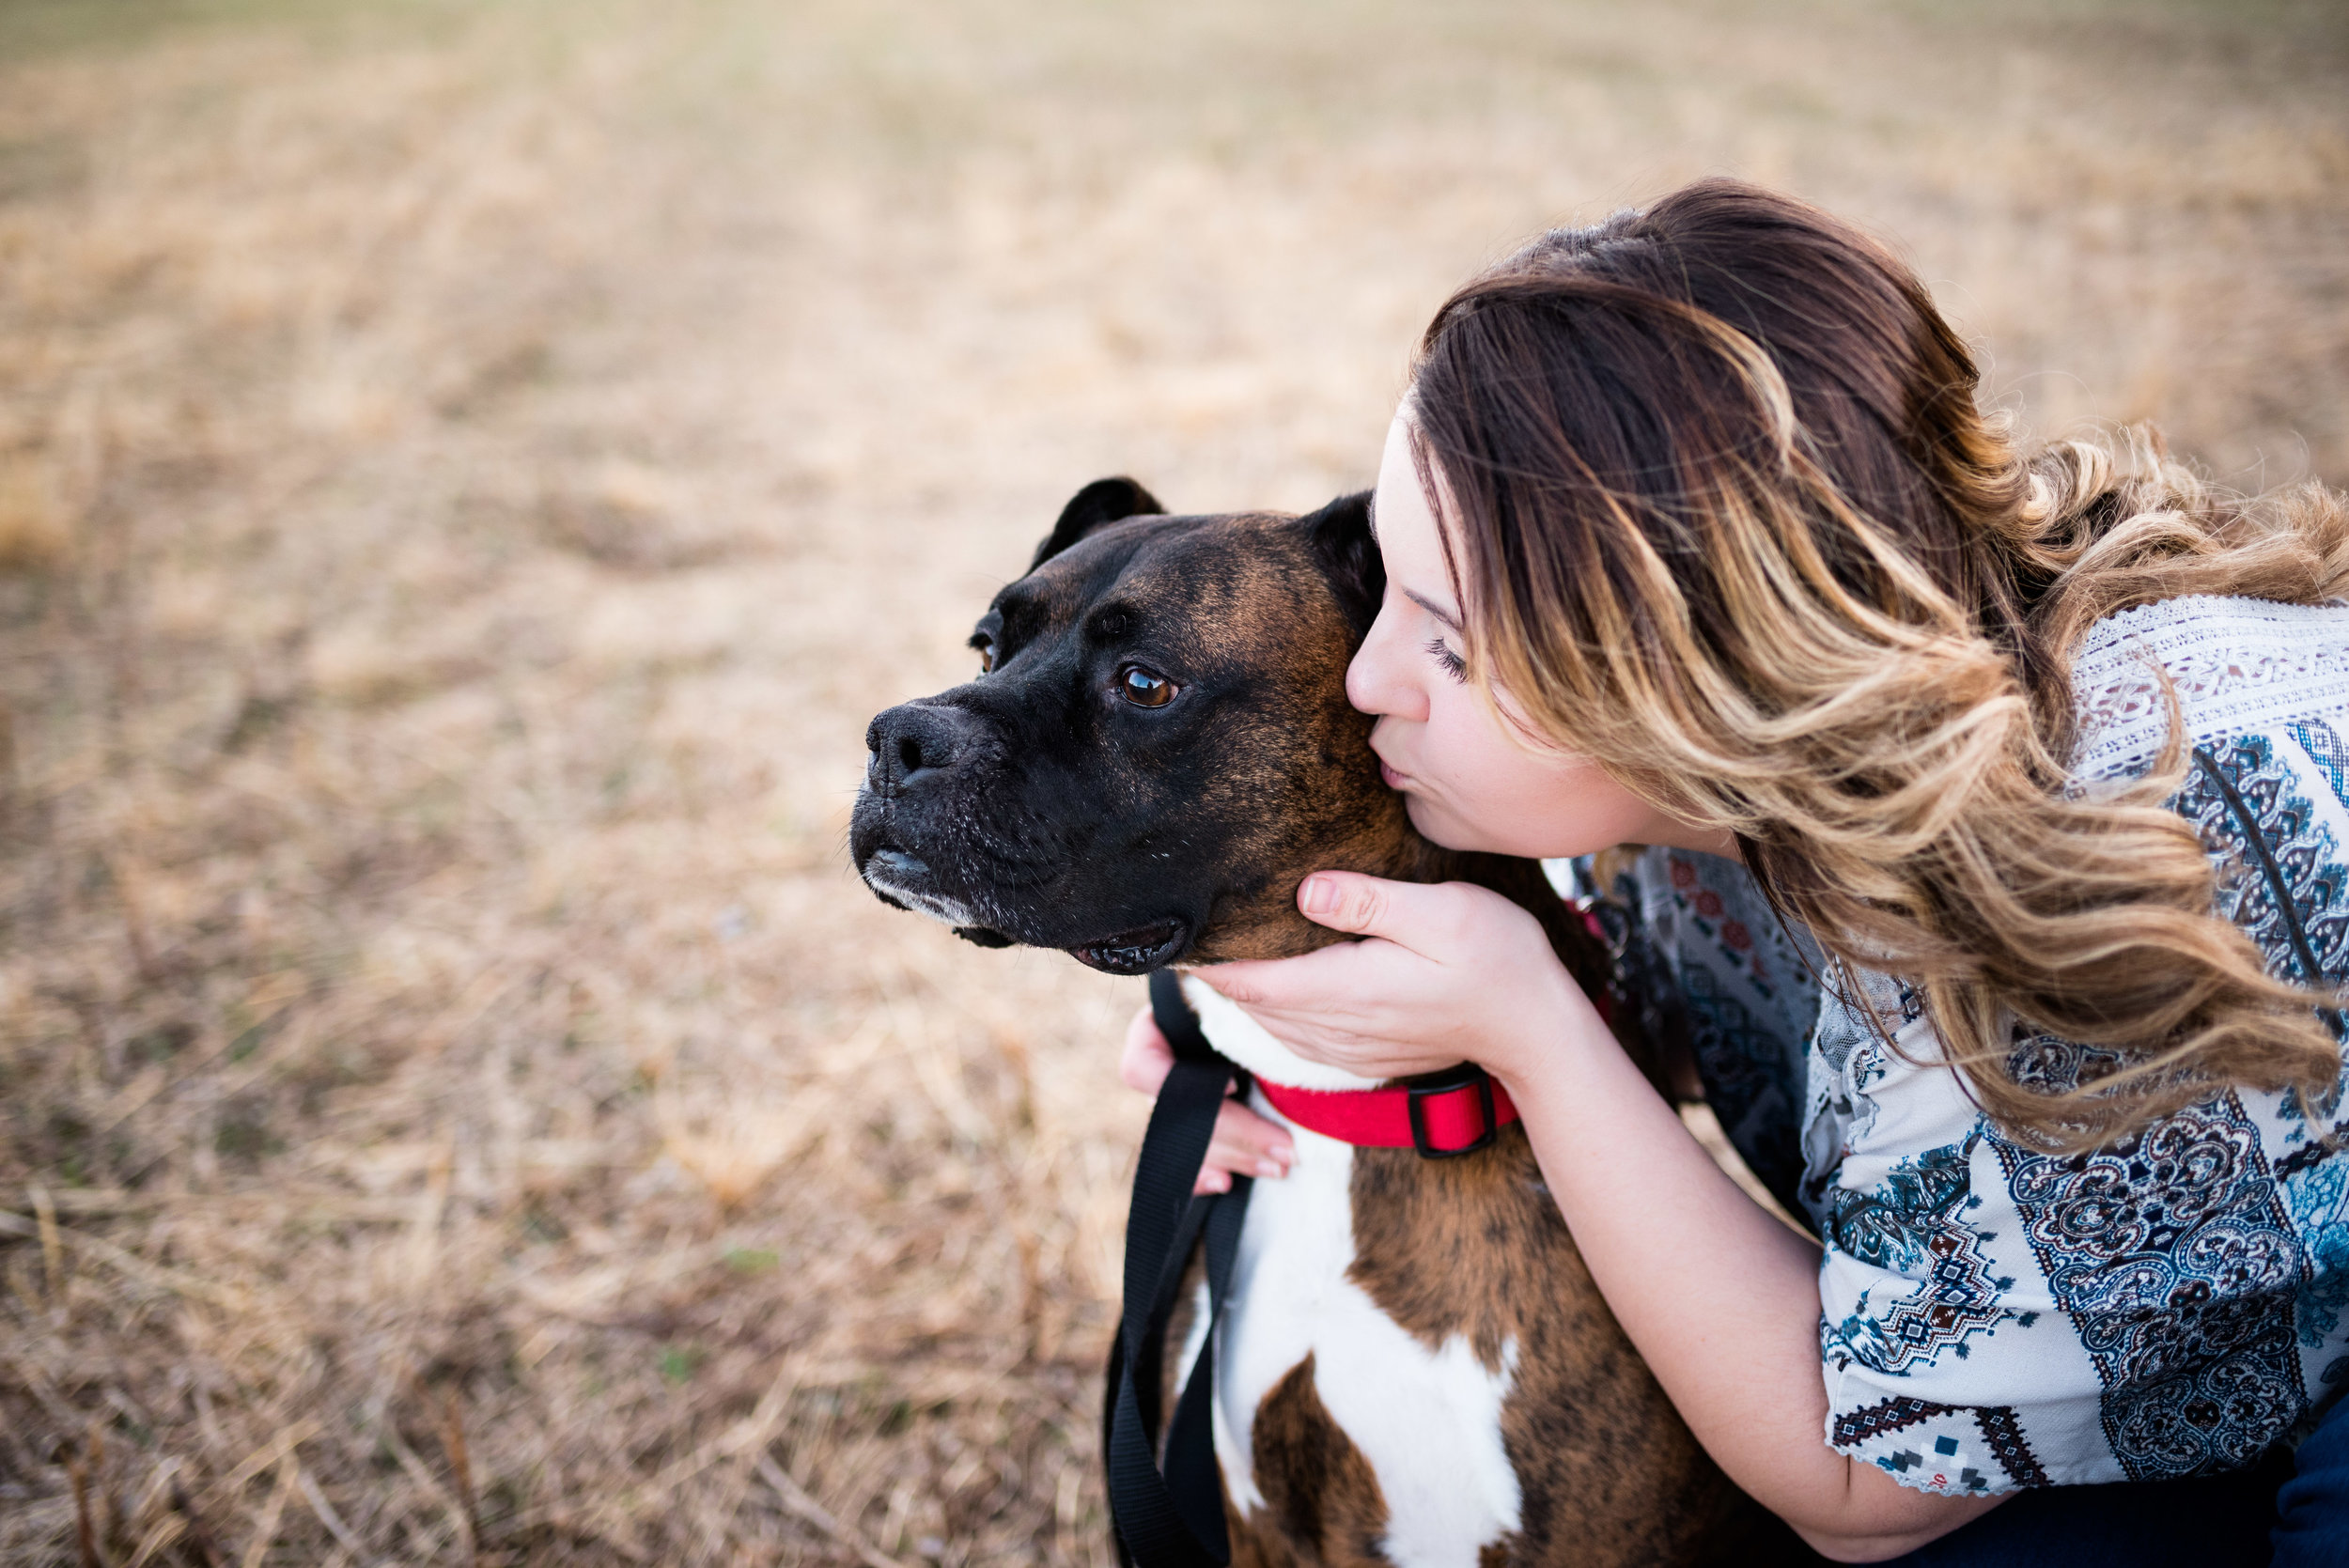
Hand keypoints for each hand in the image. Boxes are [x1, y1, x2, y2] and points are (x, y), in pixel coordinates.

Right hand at [1120, 1004, 1293, 1194]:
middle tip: (1284, 1149)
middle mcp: (1165, 1064)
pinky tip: (1226, 1183)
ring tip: (1279, 1166)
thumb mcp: (1247, 987)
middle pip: (1175, 1116)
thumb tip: (1218, 985)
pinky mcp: (1197, 1123)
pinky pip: (1186, 1161)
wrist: (1299, 1009)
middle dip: (1232, 1135)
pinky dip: (1203, 1175)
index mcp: (1163, 1025)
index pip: (1142, 1064)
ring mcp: (1177, 1097)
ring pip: (1188, 1141)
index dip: (1180, 1085)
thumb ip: (1229, 990)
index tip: (1235, 1085)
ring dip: (1233, 1157)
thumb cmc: (1274, 983)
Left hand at [1194, 871, 1600, 1087]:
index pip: (1253, 981)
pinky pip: (1298, 1038)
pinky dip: (1274, 1012)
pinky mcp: (1366, 1053)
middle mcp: (1339, 1027)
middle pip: (1253, 1004)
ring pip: (1271, 1024)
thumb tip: (1306, 890)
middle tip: (1189, 932)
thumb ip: (1370, 902)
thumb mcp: (1442, 913)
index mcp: (1348, 989)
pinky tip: (1273, 986)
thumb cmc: (1499, 960)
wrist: (1537, 1030)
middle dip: (1219, 973)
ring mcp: (1351, 1047)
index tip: (1176, 935)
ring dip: (1244, 993)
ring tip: (1221, 954)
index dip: (1209, 962)